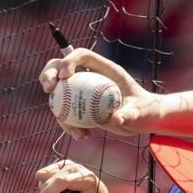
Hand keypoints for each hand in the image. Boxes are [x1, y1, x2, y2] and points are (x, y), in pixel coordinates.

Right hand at [35, 161, 109, 192]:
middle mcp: (76, 168)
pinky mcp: (60, 164)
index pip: (63, 181)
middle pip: (52, 178)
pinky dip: (45, 183)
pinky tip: (54, 189)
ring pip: (44, 175)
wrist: (96, 192)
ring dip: (45, 189)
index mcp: (86, 178)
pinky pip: (43, 173)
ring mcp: (67, 164)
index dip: (50, 191)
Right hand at [37, 49, 158, 139]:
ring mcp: (82, 91)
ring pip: (58, 92)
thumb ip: (129, 114)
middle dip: (48, 74)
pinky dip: (69, 125)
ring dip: (55, 108)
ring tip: (69, 127)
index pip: (82, 55)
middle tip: (49, 90)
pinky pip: (66, 113)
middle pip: (60, 67)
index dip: (69, 60)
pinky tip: (81, 137)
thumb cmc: (144, 110)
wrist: (142, 120)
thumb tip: (116, 119)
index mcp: (104, 68)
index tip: (65, 76)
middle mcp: (90, 76)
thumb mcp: (140, 112)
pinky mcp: (80, 107)